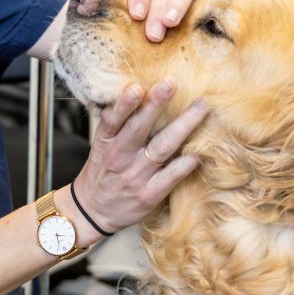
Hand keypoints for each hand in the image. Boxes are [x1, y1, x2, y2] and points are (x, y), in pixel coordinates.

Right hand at [70, 78, 207, 239]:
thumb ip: (114, 122)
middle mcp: (119, 157)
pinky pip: (171, 176)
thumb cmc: (102, 171)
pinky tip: (200, 150)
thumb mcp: (100, 145)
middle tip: (171, 83)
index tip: (136, 87)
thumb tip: (131, 91)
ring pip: (161, 147)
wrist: (93, 211)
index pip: (113, 120)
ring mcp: (135, 176)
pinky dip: (186, 162)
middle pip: (138, 128)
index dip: (124, 104)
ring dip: (183, 126)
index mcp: (106, 142)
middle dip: (155, 104)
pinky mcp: (149, 195)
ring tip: (200, 108)